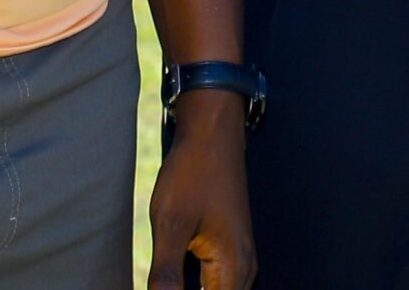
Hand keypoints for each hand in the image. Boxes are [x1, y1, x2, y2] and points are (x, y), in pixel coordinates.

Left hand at [146, 96, 253, 289]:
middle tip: (163, 278)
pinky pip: (218, 283)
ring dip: (192, 287)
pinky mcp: (233, 249)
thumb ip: (166, 274)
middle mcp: (244, 268)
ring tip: (166, 276)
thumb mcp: (170, 225)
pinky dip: (199, 285)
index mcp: (232, 267)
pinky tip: (176, 277)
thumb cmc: (192, 174)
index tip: (164, 283)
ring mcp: (241, 258)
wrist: (213, 134)